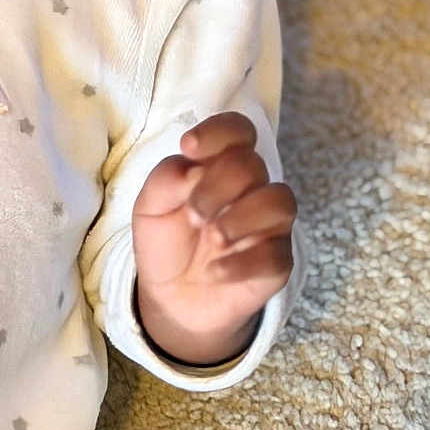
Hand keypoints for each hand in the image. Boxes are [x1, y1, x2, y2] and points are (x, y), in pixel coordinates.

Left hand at [131, 111, 295, 365]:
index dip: (219, 132)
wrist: (172, 298)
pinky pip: (276, 253)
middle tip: (193, 215)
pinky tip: (216, 271)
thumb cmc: (166, 241)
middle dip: (216, 186)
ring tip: (212, 238)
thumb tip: (192, 166)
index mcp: (220, 166)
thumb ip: (165, 179)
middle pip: (252, 164)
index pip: (238, 131)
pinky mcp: (277, 262)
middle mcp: (251, 188)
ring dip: (240, 217)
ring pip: (280, 200)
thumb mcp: (149, 207)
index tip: (189, 148)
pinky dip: (241, 262)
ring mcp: (268, 225)